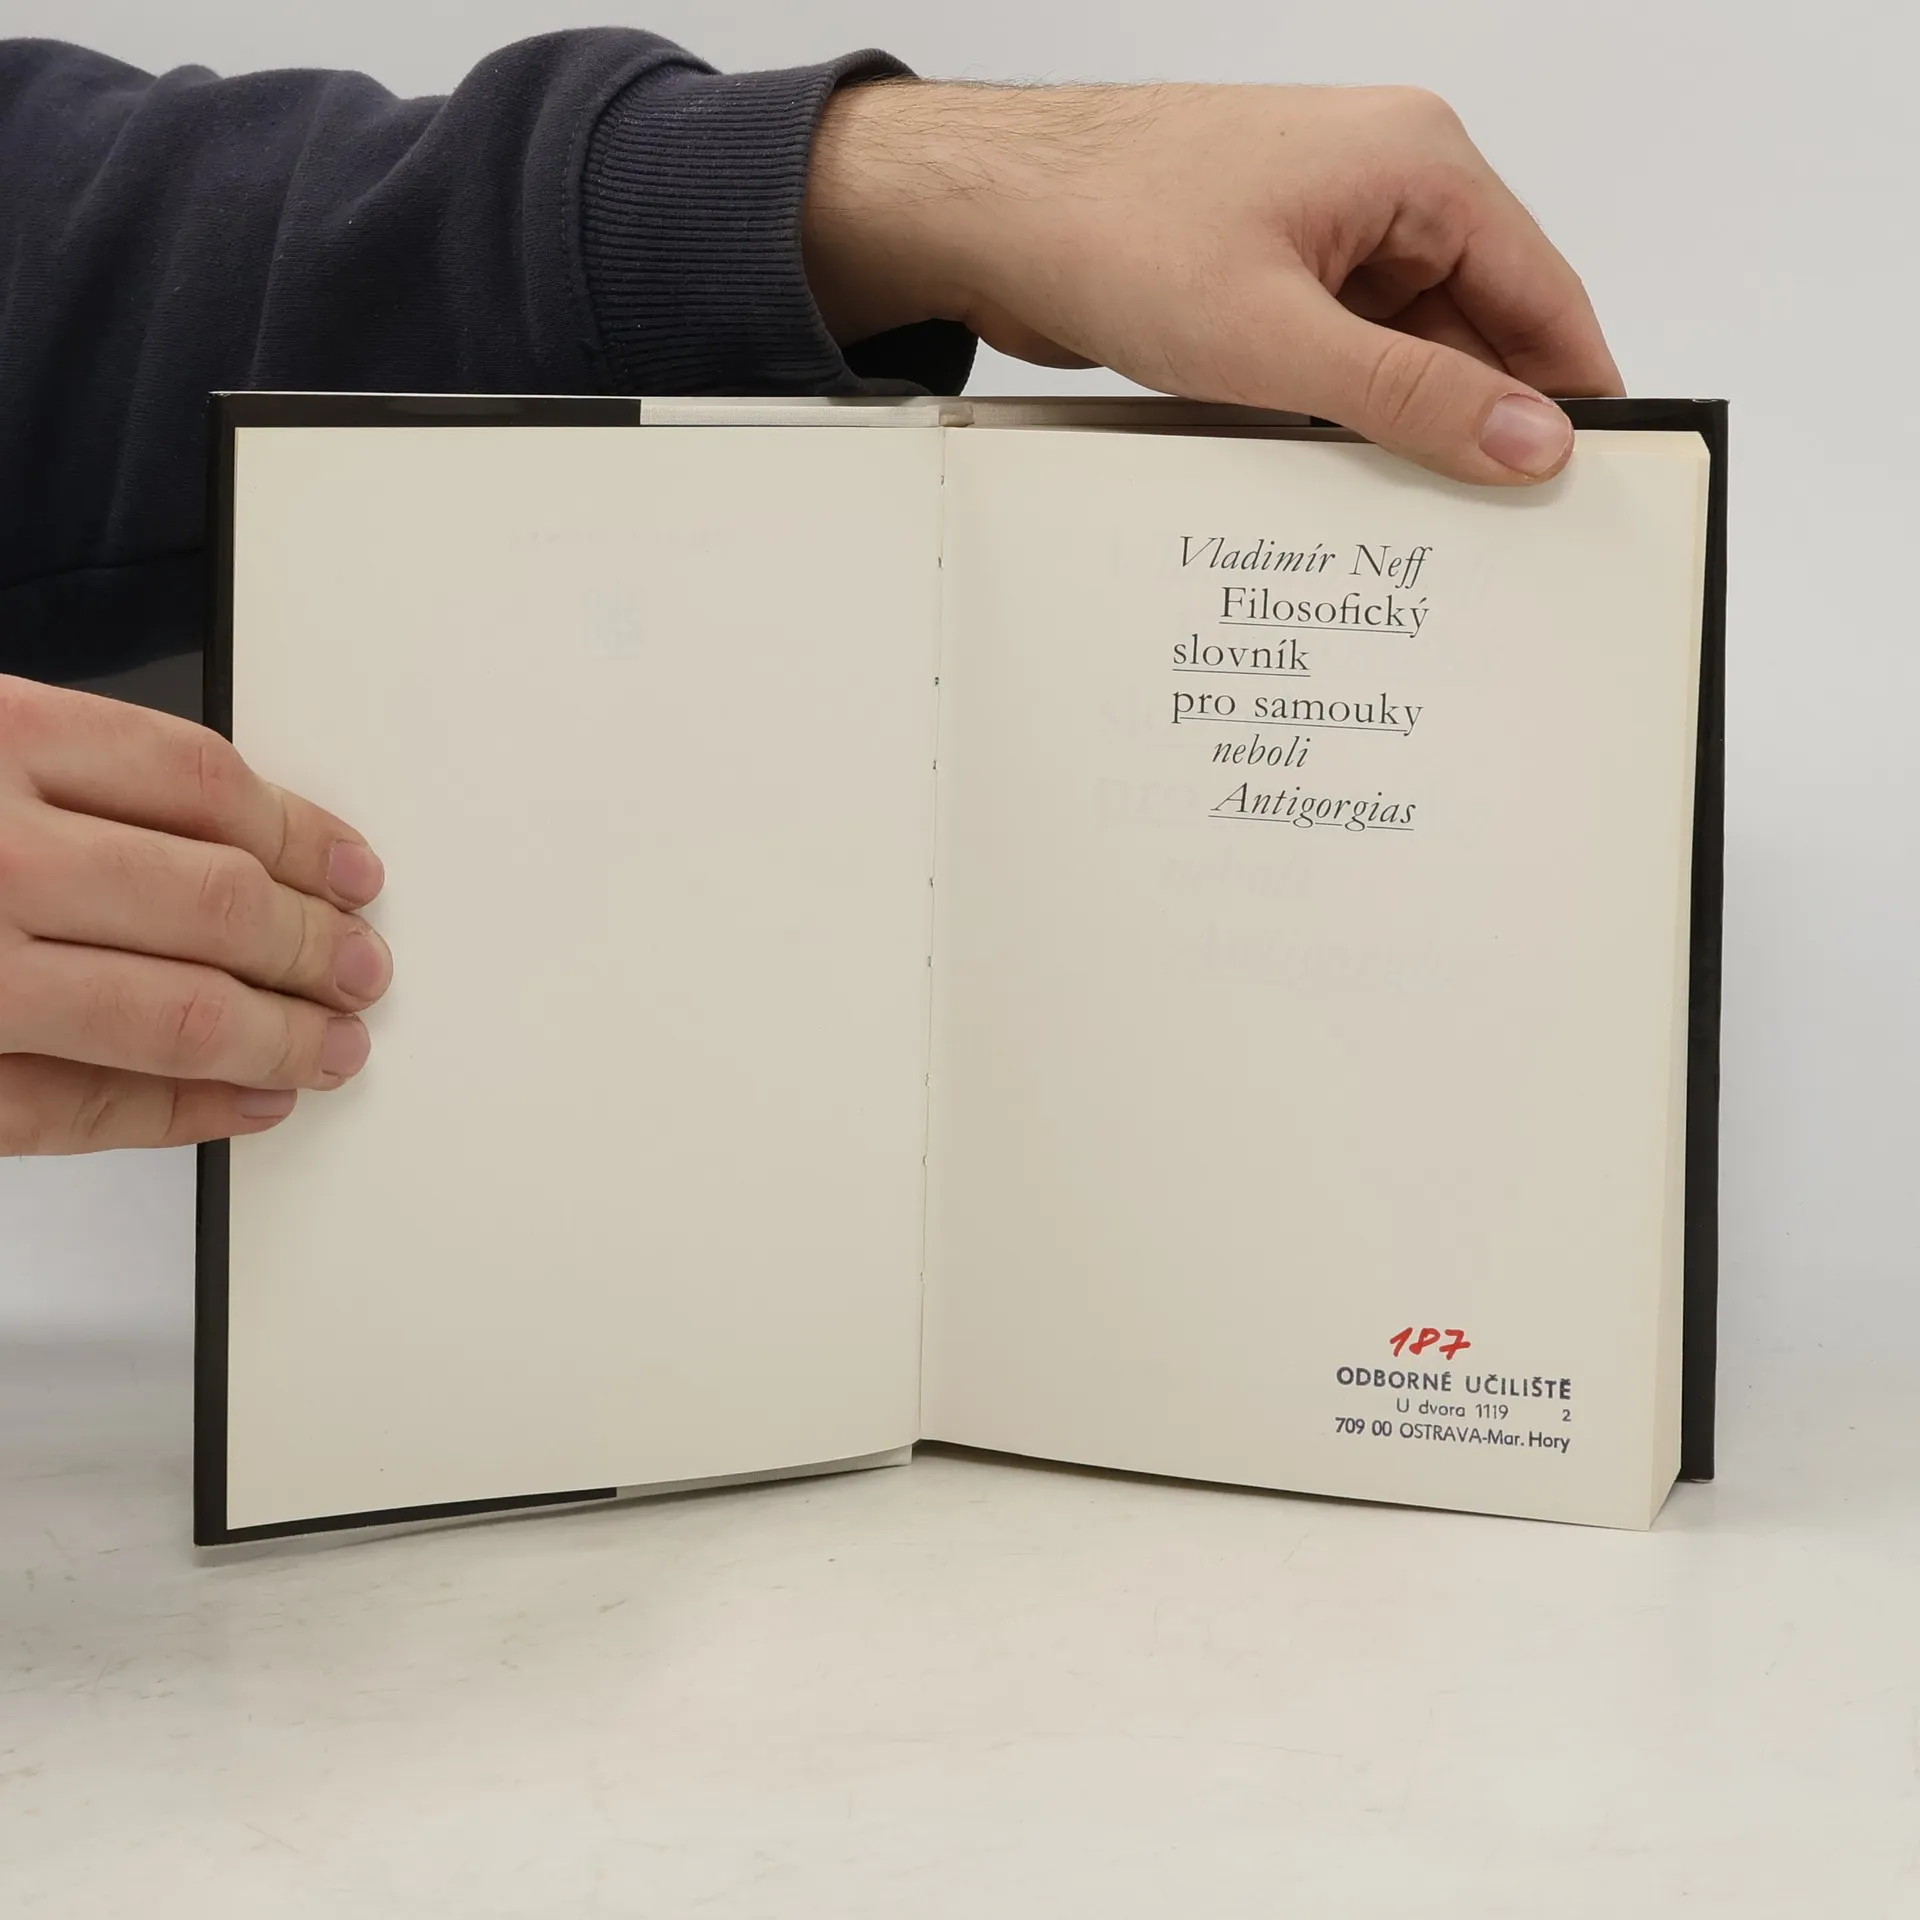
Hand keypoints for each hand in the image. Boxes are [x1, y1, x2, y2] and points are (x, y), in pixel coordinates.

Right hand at [0, 676, 389, 1153]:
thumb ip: (66, 776)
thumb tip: (236, 834)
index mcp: (1, 743)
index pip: (203, 786)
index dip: (301, 835)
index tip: (354, 871)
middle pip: (217, 900)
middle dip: (315, 943)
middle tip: (364, 967)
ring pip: (180, 1013)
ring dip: (282, 1037)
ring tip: (333, 1045)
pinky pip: (88, 1108)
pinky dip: (188, 1111)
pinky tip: (249, 1100)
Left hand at [804, 82, 1621, 484]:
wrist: (988, 212)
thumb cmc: (1113, 228)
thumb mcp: (1278, 340)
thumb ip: (1413, 396)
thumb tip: (1530, 441)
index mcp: (1417, 166)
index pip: (1542, 292)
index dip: (1574, 391)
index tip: (1595, 480)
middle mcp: (1384, 186)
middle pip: (1477, 325)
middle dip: (1482, 420)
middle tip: (1498, 530)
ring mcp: (1322, 229)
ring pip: (1403, 346)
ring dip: (1403, 423)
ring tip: (1416, 519)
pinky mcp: (1269, 269)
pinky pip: (1339, 351)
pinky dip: (1343, 410)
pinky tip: (1339, 476)